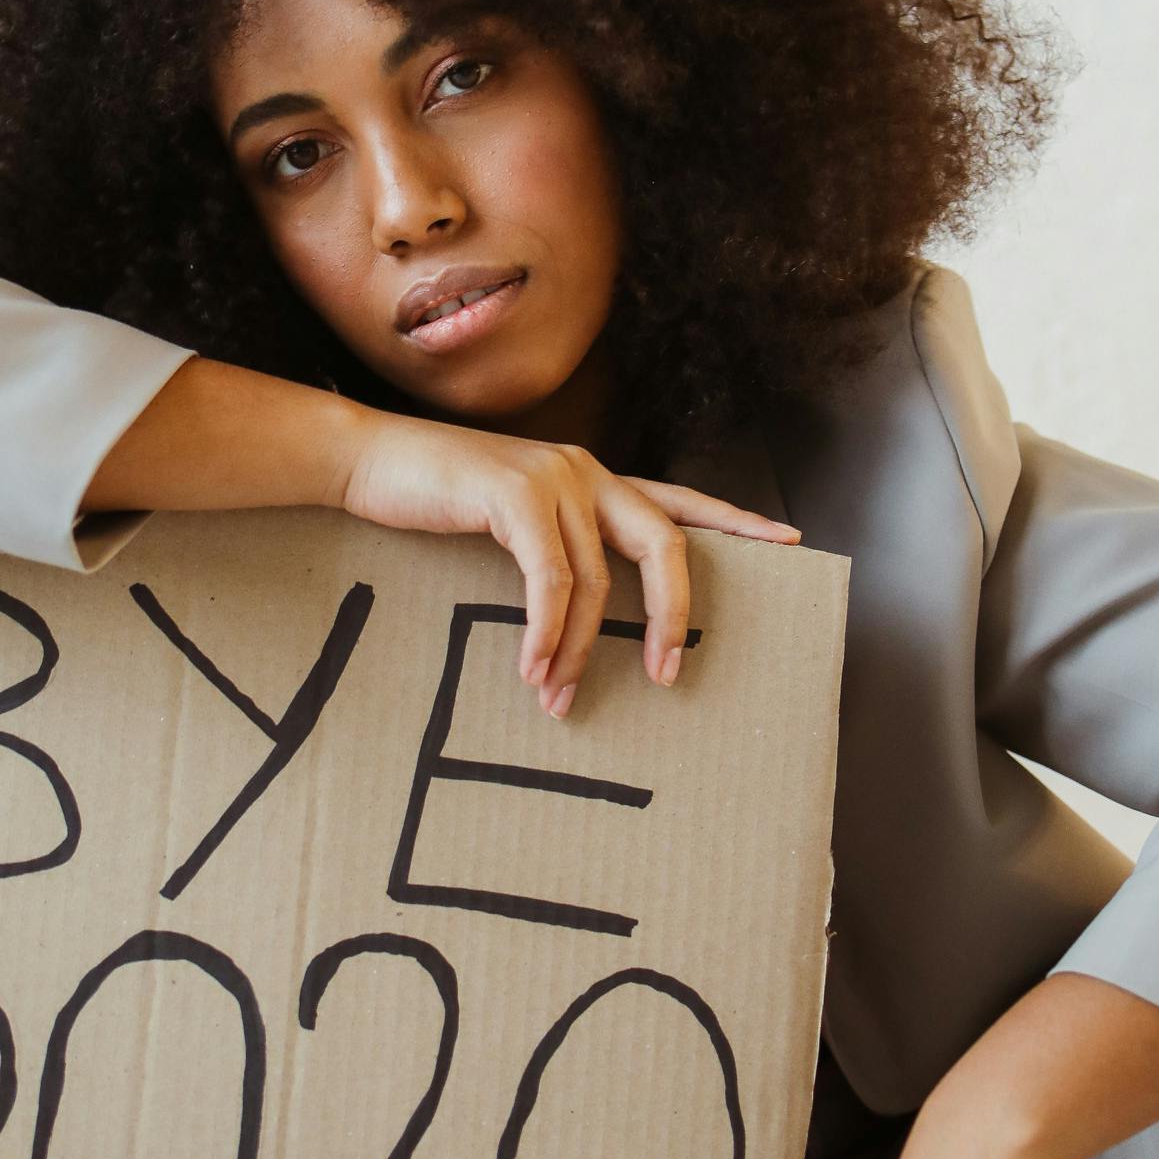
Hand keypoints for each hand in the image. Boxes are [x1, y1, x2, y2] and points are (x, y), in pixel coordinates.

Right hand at [333, 410, 798, 711]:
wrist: (367, 460)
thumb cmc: (435, 500)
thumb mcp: (509, 522)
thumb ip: (554, 549)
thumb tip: (582, 619)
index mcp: (592, 477)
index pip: (681, 501)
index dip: (738, 522)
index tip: (790, 542)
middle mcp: (585, 469)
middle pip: (666, 544)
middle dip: (674, 615)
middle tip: (666, 675)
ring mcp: (553, 476)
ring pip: (597, 581)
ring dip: (576, 650)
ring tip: (557, 698)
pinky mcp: (516, 494)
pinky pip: (551, 580)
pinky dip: (545, 632)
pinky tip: (532, 668)